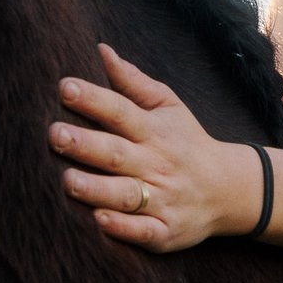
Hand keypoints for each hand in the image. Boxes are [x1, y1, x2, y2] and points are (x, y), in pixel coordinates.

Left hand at [49, 45, 261, 252]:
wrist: (228, 189)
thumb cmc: (187, 142)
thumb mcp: (168, 106)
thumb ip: (133, 82)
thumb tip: (101, 51)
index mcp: (154, 131)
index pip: (121, 111)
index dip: (93, 100)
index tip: (65, 88)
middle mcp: (156, 164)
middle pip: (117, 154)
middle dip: (85, 144)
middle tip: (54, 134)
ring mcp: (162, 199)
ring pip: (126, 194)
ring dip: (97, 189)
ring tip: (67, 180)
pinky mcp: (165, 231)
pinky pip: (144, 231)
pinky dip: (123, 227)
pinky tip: (100, 220)